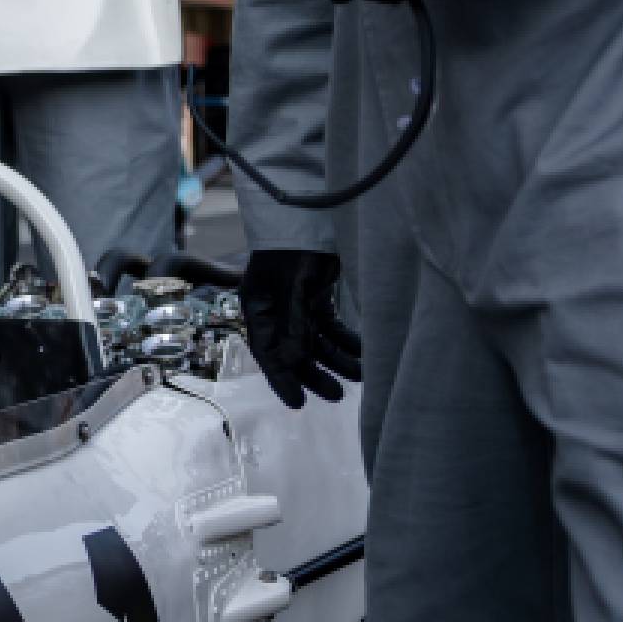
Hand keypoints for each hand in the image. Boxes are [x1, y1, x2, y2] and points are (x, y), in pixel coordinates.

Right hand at [238, 250, 361, 409]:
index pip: (267, 352)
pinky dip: (346, 341)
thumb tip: (295, 359)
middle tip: (336, 394)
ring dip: (337, 360)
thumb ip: (293, 322)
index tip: (297, 403)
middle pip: (294, 352)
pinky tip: (363, 352)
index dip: (281, 380)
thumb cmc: (292, 249)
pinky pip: (332, 329)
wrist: (306, 218)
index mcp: (259, 309)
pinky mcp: (317, 300)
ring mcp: (296, 306)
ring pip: (317, 343)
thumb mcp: (292, 286)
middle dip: (315, 374)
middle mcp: (275, 312)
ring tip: (360, 375)